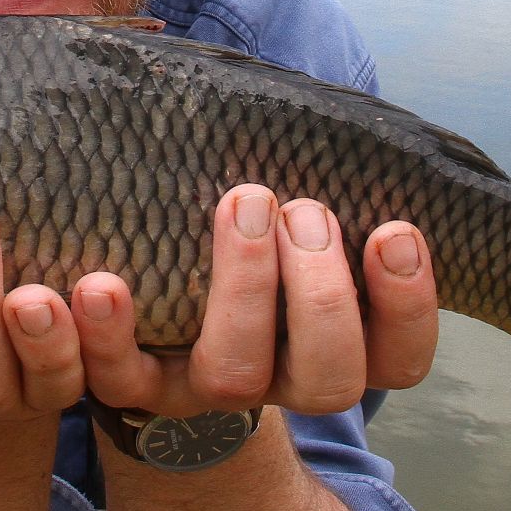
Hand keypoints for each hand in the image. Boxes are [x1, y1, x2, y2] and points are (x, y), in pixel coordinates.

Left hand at [71, 185, 437, 417]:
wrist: (155, 281)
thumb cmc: (248, 227)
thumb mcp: (295, 206)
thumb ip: (327, 176)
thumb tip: (352, 124)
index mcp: (336, 345)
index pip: (398, 358)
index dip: (408, 306)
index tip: (394, 229)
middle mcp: (279, 378)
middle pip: (329, 379)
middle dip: (323, 290)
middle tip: (304, 209)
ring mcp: (205, 385)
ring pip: (236, 378)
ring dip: (242, 288)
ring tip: (241, 202)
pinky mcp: (134, 381)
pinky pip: (120, 378)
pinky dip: (109, 335)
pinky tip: (102, 284)